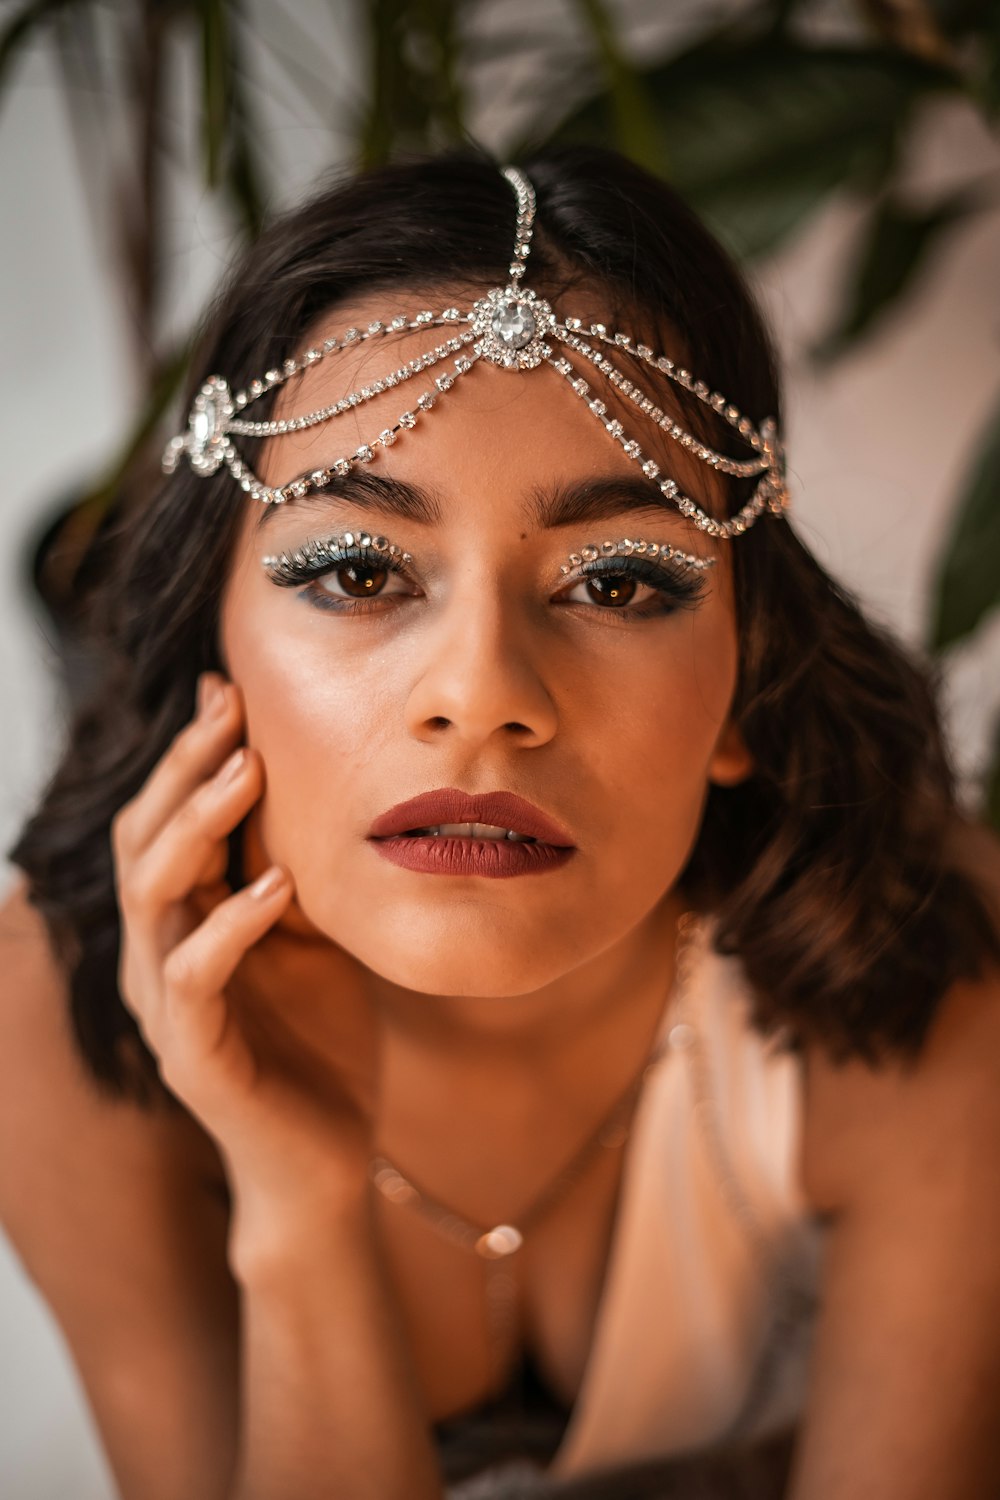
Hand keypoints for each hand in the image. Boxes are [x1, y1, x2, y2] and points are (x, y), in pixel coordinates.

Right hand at [111, 671, 379, 1241]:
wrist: (328, 1160)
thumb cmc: (320, 1040)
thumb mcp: (313, 936)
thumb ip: (293, 869)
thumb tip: (311, 782)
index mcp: (182, 924)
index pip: (164, 823)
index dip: (187, 756)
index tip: (227, 688)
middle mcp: (156, 958)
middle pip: (142, 842)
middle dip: (182, 769)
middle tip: (229, 708)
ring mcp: (167, 1010)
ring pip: (152, 898)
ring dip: (196, 828)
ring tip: (245, 772)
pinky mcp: (193, 1058)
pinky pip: (194, 977)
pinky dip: (231, 925)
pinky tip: (276, 887)